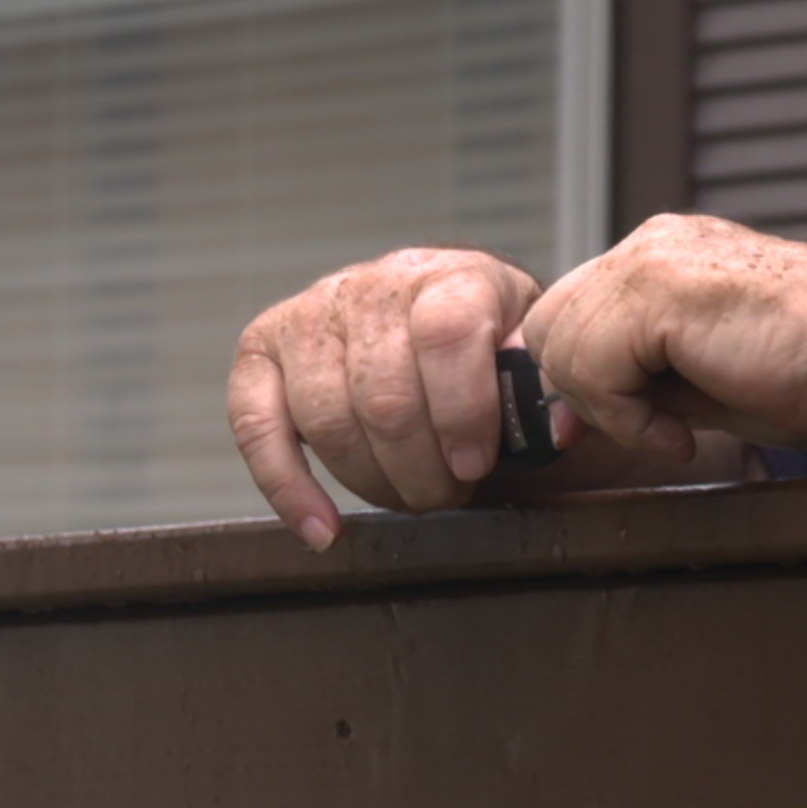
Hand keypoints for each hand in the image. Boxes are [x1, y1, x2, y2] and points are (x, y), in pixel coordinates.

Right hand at [228, 247, 547, 547]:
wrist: (448, 320)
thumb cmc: (497, 354)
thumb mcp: (536, 356)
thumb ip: (546, 384)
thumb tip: (550, 424)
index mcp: (451, 276)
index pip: (445, 333)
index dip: (462, 410)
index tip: (476, 464)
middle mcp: (374, 285)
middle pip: (383, 394)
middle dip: (421, 467)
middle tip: (451, 494)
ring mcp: (312, 314)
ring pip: (328, 419)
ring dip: (373, 483)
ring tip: (413, 497)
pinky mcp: (262, 351)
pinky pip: (256, 425)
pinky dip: (287, 488)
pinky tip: (322, 531)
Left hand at [521, 214, 806, 457]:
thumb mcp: (708, 381)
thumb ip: (642, 385)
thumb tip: (575, 417)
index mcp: (662, 256)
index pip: (574, 311)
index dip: (581, 377)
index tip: (622, 425)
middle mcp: (648, 246)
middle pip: (549, 323)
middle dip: (582, 390)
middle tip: (648, 430)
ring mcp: (648, 259)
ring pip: (559, 346)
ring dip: (610, 410)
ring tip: (676, 433)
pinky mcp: (655, 288)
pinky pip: (593, 367)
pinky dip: (626, 418)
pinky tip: (681, 435)